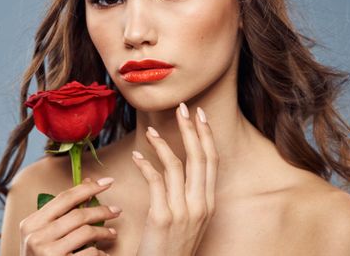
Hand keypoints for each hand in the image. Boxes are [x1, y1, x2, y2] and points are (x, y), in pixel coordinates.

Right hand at [19, 177, 120, 255]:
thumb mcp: (44, 234)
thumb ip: (62, 212)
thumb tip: (88, 182)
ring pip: (86, 232)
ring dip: (104, 231)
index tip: (107, 182)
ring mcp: (48, 254)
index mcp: (30, 224)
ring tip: (112, 233)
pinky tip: (103, 253)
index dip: (87, 188)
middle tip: (117, 211)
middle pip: (78, 215)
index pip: (63, 198)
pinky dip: (100, 252)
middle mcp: (36, 237)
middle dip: (102, 210)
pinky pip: (89, 253)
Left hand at [132, 103, 218, 255]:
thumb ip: (189, 195)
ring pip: (177, 166)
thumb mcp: (190, 220)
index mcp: (208, 204)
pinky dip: (146, 164)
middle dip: (191, 130)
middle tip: (182, 108)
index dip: (206, 136)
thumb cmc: (172, 246)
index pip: (212, 162)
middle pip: (199, 158)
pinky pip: (156, 181)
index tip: (200, 115)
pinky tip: (137, 156)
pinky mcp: (162, 217)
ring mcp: (183, 212)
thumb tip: (180, 169)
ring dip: (163, 144)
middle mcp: (200, 205)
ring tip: (150, 131)